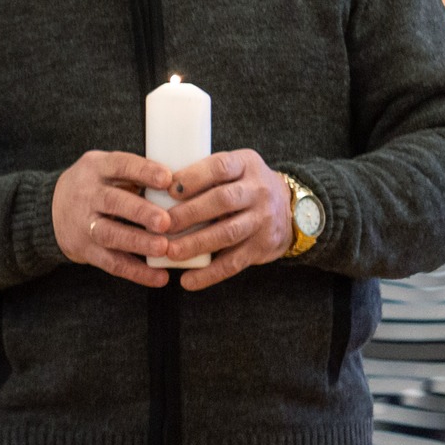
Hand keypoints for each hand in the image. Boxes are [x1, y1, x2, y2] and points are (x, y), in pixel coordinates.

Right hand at [52, 150, 175, 287]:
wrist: (51, 209)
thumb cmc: (96, 186)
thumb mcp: (107, 169)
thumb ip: (136, 174)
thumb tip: (184, 184)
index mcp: (96, 168)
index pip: (120, 165)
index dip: (143, 171)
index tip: (168, 178)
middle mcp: (87, 194)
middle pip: (113, 201)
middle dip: (140, 212)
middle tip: (166, 221)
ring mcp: (83, 223)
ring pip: (110, 234)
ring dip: (138, 242)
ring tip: (163, 248)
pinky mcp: (85, 250)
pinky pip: (111, 263)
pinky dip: (136, 272)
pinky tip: (159, 277)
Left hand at [161, 150, 291, 290]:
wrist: (291, 208)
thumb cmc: (243, 185)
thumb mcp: (233, 169)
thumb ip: (203, 174)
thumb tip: (153, 186)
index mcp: (245, 164)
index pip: (220, 166)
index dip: (193, 177)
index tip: (168, 189)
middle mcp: (258, 190)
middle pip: (222, 200)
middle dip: (189, 213)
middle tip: (162, 224)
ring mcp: (263, 220)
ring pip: (227, 233)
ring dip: (196, 244)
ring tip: (170, 252)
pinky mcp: (262, 247)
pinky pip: (234, 262)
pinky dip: (210, 274)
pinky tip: (188, 281)